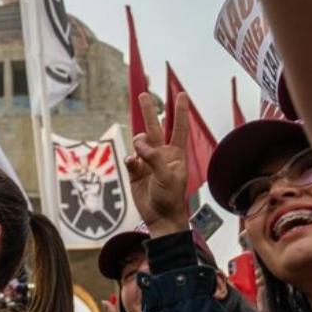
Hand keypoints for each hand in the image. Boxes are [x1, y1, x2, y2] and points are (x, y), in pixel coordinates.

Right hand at [126, 92, 190, 234]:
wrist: (160, 217)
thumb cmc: (171, 198)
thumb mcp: (169, 177)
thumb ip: (155, 158)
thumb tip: (139, 145)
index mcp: (176, 154)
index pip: (179, 128)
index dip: (180, 111)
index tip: (181, 94)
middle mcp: (162, 154)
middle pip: (155, 127)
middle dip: (149, 111)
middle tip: (143, 94)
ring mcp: (148, 162)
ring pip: (139, 142)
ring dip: (138, 142)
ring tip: (139, 152)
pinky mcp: (135, 171)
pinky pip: (130, 158)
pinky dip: (130, 159)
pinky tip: (133, 165)